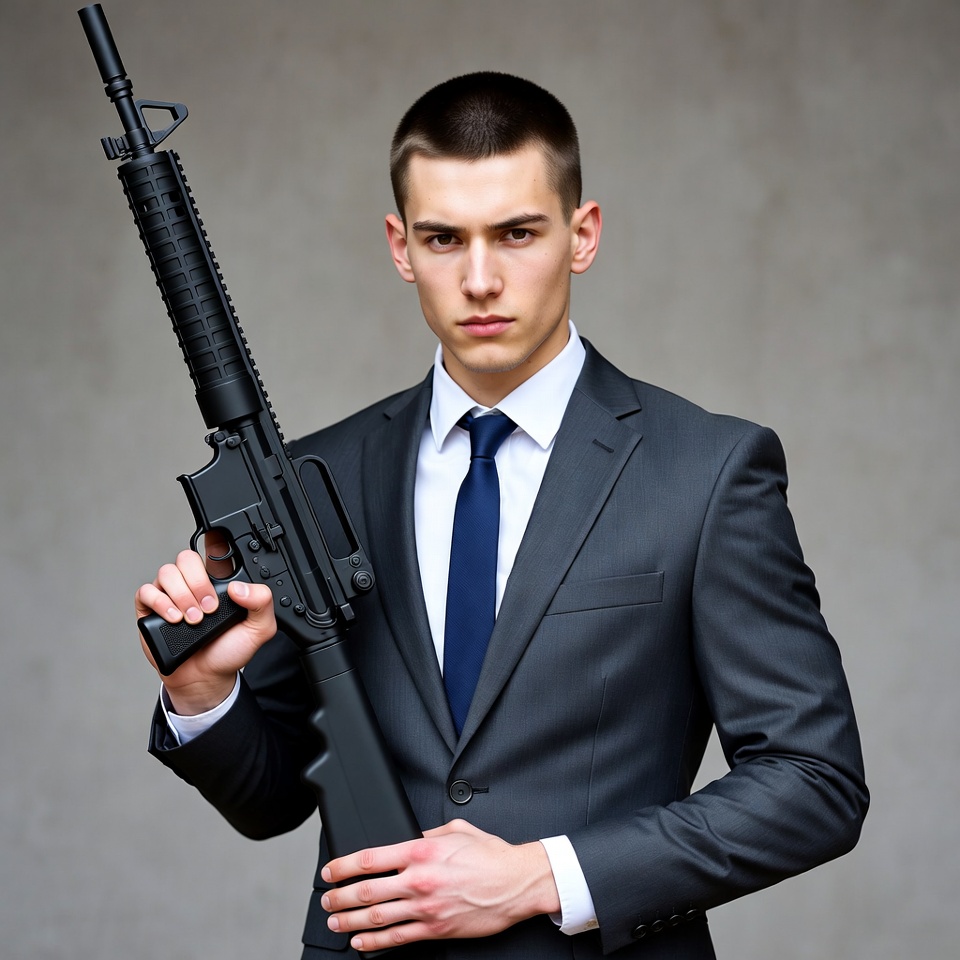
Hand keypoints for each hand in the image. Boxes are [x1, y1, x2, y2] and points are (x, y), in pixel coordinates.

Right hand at [134, 537, 275, 714]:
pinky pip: (146, 591)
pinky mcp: (151, 609)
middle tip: (209, 608)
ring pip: (167, 572)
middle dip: (198, 582)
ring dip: (181, 595)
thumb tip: (239, 587)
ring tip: (193, 619)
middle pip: (186, 558)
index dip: (214, 539)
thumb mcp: (259, 629)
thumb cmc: (229, 651)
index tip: (216, 537)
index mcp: (220, 581)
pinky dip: (160, 602)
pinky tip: (174, 617)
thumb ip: (262, 603)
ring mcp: (171, 594)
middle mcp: (193, 583)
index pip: (215, 549)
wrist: (205, 678)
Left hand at [320, 819, 560, 950]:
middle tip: (326, 899)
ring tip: (334, 921)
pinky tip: (361, 942)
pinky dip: (374, 943)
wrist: (517, 883)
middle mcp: (419, 880)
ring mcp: (426, 908)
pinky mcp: (436, 929)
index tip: (330, 871)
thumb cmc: (491, 855)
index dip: (343, 866)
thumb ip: (427, 833)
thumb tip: (409, 837)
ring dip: (350, 921)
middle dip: (340, 897)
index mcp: (421, 851)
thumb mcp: (456, 829)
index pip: (370, 859)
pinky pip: (398, 939)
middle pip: (367, 891)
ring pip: (377, 918)